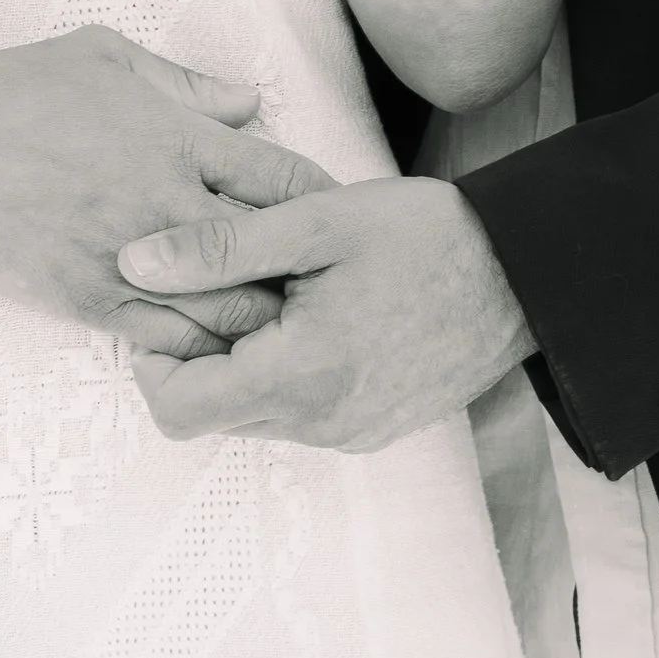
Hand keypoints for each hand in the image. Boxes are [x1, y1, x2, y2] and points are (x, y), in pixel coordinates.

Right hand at [0, 29, 329, 358]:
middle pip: (276, 256)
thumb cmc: (14, 92)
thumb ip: (187, 84)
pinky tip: (212, 345)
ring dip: (261, 320)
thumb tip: (252, 101)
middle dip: (307, 274)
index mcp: (181, 137)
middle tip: (320, 285)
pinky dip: (202, 347)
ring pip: (231, 312)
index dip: (324, 203)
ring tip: (278, 326)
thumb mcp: (105, 58)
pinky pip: (169, 341)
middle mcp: (168, 202)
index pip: (288, 179)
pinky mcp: (90, 303)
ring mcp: (131, 260)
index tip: (334, 218)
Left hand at [117, 176, 537, 450]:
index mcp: (303, 376)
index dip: (152, 360)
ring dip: (244, 361)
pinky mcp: (371, 430)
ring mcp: (350, 435)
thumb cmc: (425, 235)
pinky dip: (285, 372)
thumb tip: (132, 263)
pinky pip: (298, 414)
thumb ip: (218, 246)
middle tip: (223, 283)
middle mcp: (322, 424)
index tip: (171, 303)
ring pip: (253, 414)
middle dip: (200, 353)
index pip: (179, 409)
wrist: (526, 275)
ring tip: (277, 291)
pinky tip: (313, 313)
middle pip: (212, 413)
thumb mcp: (313, 223)